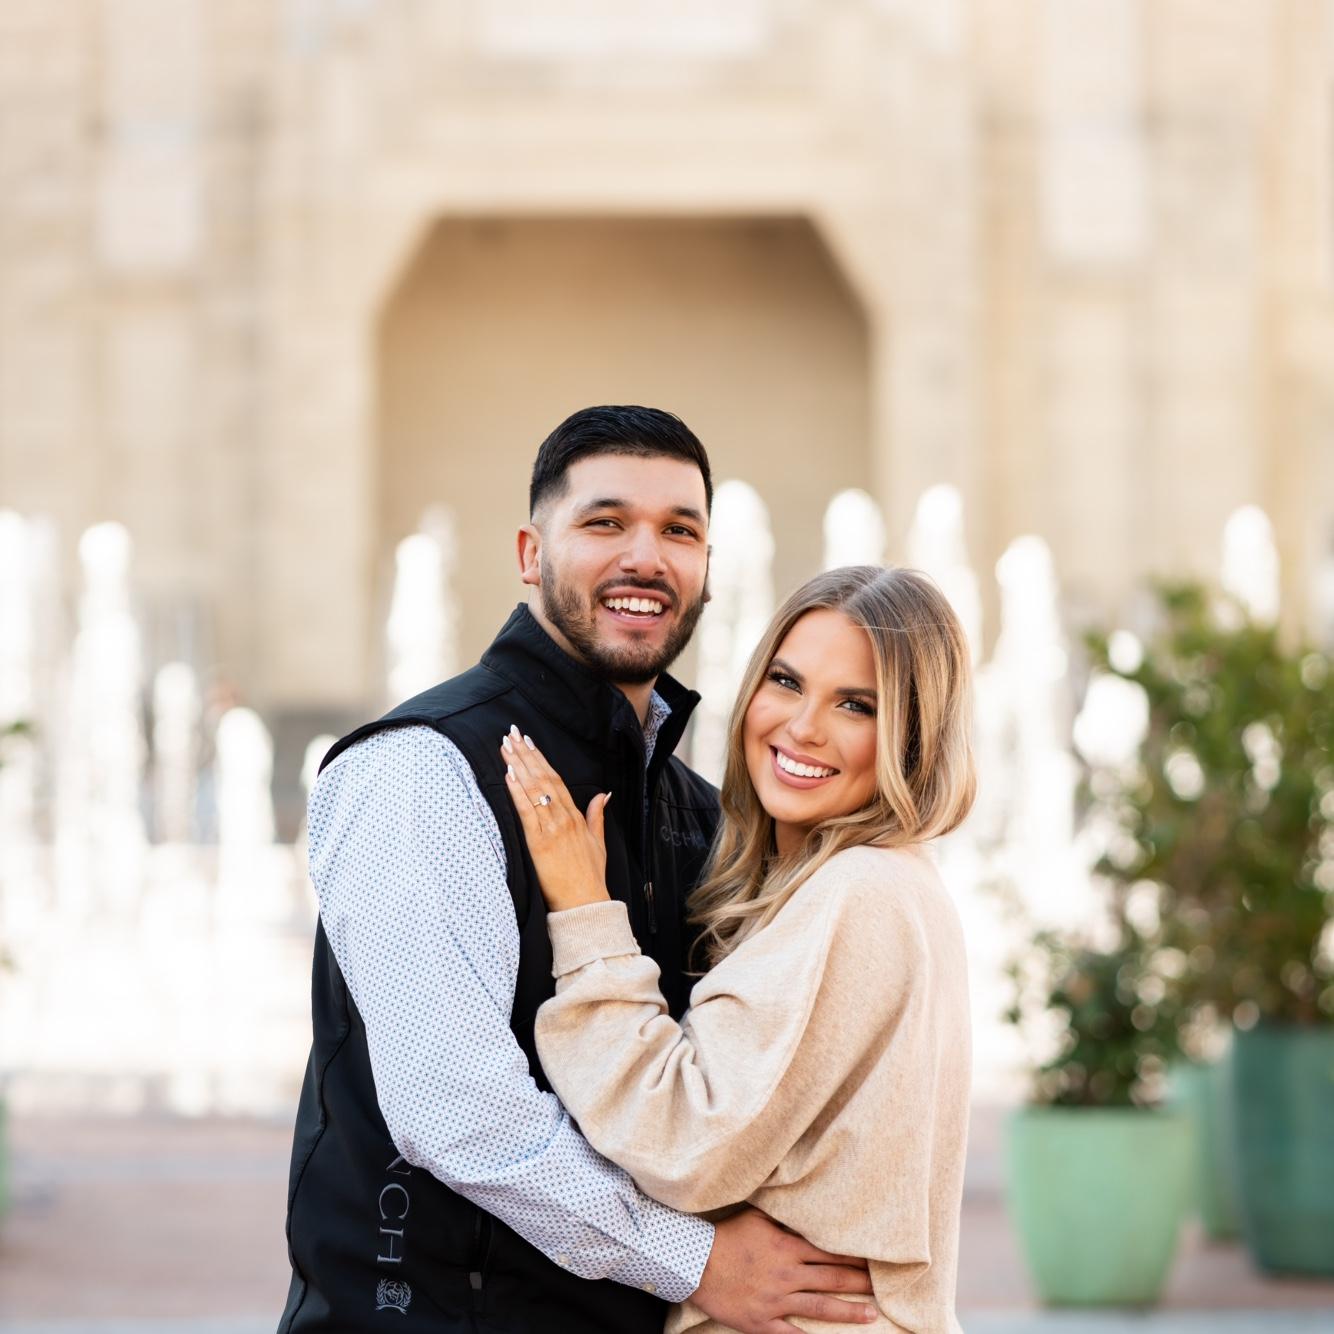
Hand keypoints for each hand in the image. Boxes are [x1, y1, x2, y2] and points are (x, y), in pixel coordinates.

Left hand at [500, 725, 611, 911]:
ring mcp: (552, 829)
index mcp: (576, 817)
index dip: (541, 759)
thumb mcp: (599, 842)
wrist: (585, 903)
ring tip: (506, 747)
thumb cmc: (590, 876)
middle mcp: (564, 818)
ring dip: (518, 766)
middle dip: (526, 754)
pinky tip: (509, 776)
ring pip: (534, 790)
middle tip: (512, 734)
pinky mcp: (540, 843)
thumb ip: (597, 815)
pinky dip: (518, 792)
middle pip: (543, 778)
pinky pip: (527, 812)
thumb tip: (603, 794)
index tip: (529, 742)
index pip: (556, 780)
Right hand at [692, 1208, 876, 1332]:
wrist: (695, 1264)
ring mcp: (776, 1302)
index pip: (830, 1252)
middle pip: (832, 1279)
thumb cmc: (727, 1237)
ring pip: (820, 1307)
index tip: (874, 1259)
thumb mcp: (757, 1218)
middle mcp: (787, 1275)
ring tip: (872, 1314)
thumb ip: (785, 1220)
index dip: (854, 1257)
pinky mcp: (763, 1323)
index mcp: (786, 1247)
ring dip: (849, 1312)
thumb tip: (809, 1214)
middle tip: (883, 1286)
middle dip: (860, 1283)